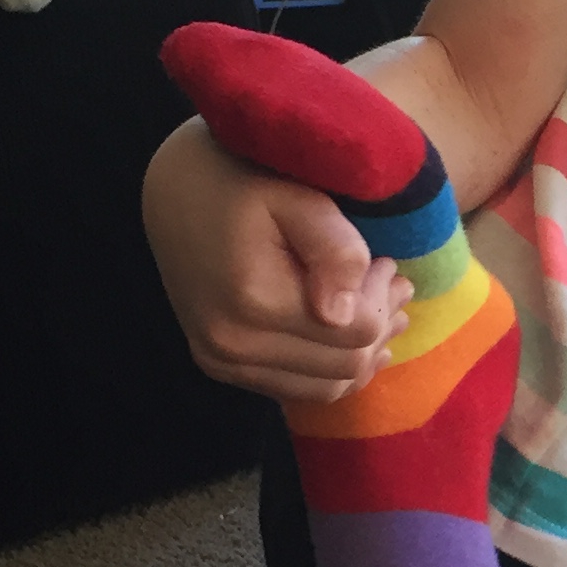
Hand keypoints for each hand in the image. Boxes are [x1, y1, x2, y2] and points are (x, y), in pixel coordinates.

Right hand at [142, 116, 411, 401]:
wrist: (173, 186)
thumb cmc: (240, 177)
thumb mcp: (295, 194)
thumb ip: (334, 248)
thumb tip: (346, 315)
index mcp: (253, 302)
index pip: (356, 332)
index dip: (384, 299)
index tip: (387, 262)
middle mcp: (232, 345)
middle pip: (344, 366)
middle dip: (380, 327)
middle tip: (394, 284)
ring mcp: (221, 362)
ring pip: (324, 388)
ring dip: (361, 354)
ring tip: (381, 310)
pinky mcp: (218, 365)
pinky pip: (294, 388)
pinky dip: (329, 369)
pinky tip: (348, 336)